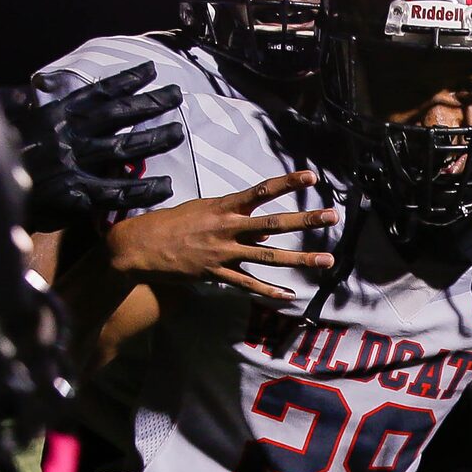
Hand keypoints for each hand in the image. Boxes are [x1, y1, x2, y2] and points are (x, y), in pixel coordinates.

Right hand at [5, 64, 183, 231]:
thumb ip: (14, 103)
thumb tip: (25, 93)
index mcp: (54, 115)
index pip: (96, 93)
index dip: (125, 80)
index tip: (149, 70)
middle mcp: (69, 135)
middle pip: (118, 115)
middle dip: (150, 103)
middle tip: (177, 94)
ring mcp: (76, 164)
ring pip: (124, 148)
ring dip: (153, 139)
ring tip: (178, 132)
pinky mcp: (77, 193)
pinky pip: (117, 191)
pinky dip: (141, 189)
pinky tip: (164, 185)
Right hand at [100, 172, 332, 299]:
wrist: (138, 247)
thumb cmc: (169, 224)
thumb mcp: (201, 210)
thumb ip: (231, 216)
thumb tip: (260, 226)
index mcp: (223, 207)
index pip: (262, 190)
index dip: (287, 182)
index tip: (311, 175)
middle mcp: (227, 228)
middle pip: (274, 223)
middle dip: (306, 219)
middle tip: (333, 215)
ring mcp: (224, 253)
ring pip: (269, 257)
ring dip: (300, 259)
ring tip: (327, 259)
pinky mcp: (216, 275)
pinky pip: (249, 284)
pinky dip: (270, 290)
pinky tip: (290, 295)